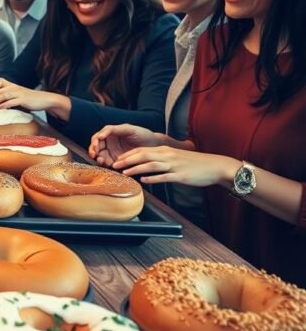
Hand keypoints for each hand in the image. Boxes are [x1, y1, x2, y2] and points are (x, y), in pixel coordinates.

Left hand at [0, 78, 55, 111]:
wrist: (41, 99)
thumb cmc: (24, 98)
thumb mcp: (11, 95)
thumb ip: (0, 96)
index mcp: (6, 84)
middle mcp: (11, 85)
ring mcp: (17, 91)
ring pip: (1, 94)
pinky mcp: (23, 98)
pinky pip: (12, 101)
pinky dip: (4, 105)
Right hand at [88, 124, 162, 166]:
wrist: (154, 146)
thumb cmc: (143, 134)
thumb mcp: (129, 129)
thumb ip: (115, 129)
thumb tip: (101, 134)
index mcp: (111, 134)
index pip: (98, 137)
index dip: (94, 141)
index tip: (96, 144)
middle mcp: (109, 143)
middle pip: (96, 147)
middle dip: (93, 150)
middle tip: (94, 154)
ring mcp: (112, 153)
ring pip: (100, 156)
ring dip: (98, 158)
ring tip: (101, 160)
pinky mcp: (117, 162)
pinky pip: (108, 163)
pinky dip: (105, 164)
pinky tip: (107, 164)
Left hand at [111, 146, 240, 187]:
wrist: (215, 166)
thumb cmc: (195, 163)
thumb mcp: (176, 157)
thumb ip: (162, 159)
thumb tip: (148, 166)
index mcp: (165, 150)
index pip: (142, 149)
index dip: (128, 154)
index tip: (117, 159)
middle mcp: (168, 155)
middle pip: (143, 155)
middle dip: (127, 160)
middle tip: (115, 165)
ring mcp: (174, 165)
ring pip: (151, 165)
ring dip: (136, 169)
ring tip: (125, 173)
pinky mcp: (181, 175)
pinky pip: (164, 177)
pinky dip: (153, 179)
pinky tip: (144, 181)